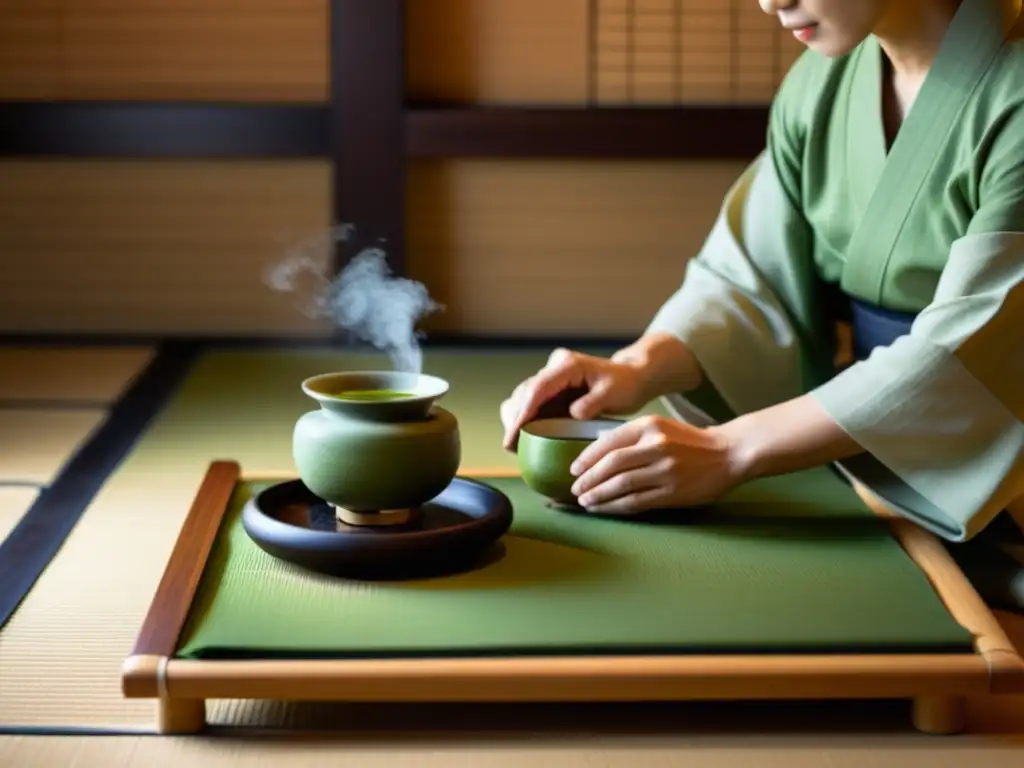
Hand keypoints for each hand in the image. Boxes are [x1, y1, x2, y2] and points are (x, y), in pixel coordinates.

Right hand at [500, 347, 650, 450]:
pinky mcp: (550, 389)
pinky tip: (522, 438)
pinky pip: (530, 403)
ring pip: (521, 397)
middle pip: (523, 392)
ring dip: (515, 419)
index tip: (515, 434)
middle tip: (511, 445)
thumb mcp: (614, 393)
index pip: (537, 388)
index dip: (523, 412)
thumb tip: (572, 414)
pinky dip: (523, 419)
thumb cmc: (625, 384)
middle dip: (514, 419)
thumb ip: (592, 402)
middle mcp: (554, 368)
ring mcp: (550, 378)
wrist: (630, 377)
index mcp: (567, 365)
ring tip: (514, 444)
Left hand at [568, 415, 741, 513]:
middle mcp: (655, 446)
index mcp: (649, 426)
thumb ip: (632, 437)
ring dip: (598, 495)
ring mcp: (664, 470)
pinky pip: (636, 501)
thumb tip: (598, 453)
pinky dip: (615, 506)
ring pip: (621, 485)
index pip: (608, 442)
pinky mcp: (672, 492)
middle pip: (611, 465)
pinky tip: (604, 509)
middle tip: (575, 489)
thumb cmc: (690, 441)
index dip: (587, 458)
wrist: (729, 453)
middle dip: (588, 479)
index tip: (574, 469)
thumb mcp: (660, 426)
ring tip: (585, 501)